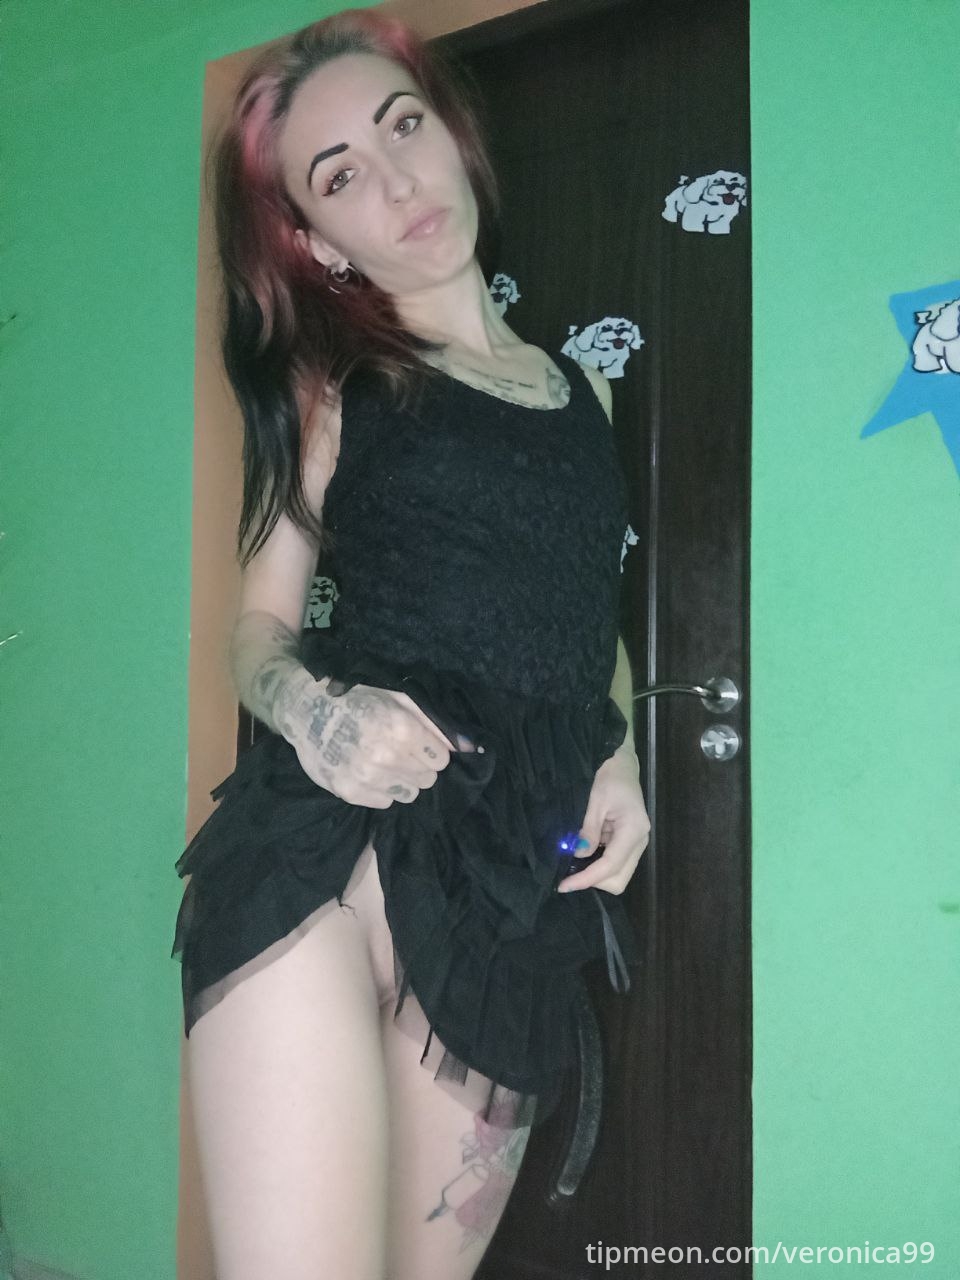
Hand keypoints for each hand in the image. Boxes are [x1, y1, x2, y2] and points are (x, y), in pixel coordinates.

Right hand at [281, 671, 475, 808]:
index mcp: (401, 728)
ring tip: (382, 759)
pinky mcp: (350, 791)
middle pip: (427, 778)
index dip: (431, 750)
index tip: (416, 742)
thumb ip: (436, 723)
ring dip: (401, 778)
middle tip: (396, 749)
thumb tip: (470, 747)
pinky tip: (367, 769)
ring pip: (409, 793)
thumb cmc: (358, 698)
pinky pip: (385, 802)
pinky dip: (381, 788)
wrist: (305, 710)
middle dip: (417, 765)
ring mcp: (366, 776)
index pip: (440, 759)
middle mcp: (385, 755)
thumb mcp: (399, 699)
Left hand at [558, 744, 649, 894]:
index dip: (586, 879)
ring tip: (575, 864)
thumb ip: (589, 830)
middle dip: (594, 881)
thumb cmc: (610, 777)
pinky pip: (616, 864)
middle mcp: (640, 842)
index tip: (564, 885)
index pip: (610, 866)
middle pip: (618, 879)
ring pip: (618, 875)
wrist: (623, 765)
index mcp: (633, 830)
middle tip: (569, 873)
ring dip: (596, 875)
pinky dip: (599, 866)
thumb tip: (579, 855)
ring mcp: (637, 844)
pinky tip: (584, 856)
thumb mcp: (596, 801)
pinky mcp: (630, 843)